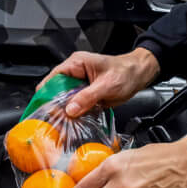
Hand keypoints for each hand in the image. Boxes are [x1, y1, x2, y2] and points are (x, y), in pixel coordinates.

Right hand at [42, 48, 160, 118]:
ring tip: (64, 124)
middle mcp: (75, 73)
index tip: (46, 108)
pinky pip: (75, 105)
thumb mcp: (107, 85)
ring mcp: (80, 85)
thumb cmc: (126, 72)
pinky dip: (75, 114)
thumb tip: (71, 109)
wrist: (139, 75)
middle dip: (56, 105)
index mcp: (76, 63)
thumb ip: (87, 97)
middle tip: (57, 120)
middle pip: (57, 90)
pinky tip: (75, 122)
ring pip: (65, 99)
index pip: (53, 77)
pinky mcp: (86, 95)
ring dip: (66, 111)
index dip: (48, 93)